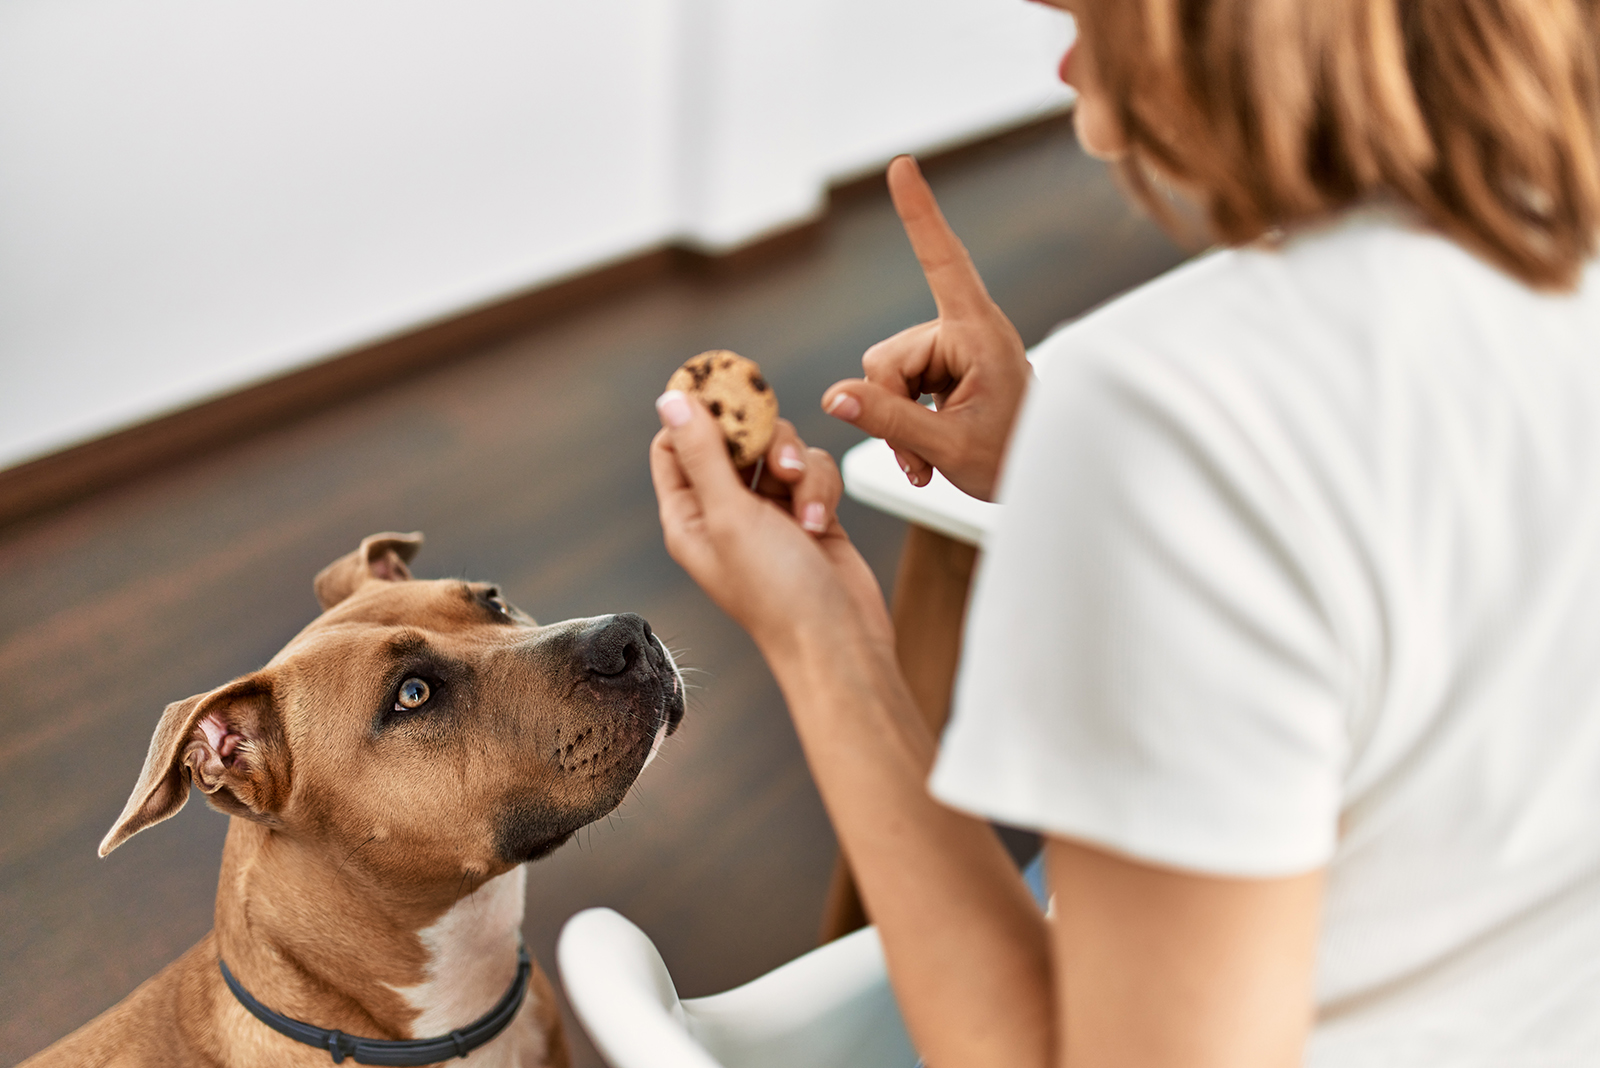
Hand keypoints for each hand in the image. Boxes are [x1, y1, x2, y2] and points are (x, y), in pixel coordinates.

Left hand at [651, 391, 892, 652]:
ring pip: (780, 450)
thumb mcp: (730, 515)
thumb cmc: (777, 593)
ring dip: (798, 467)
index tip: (724, 388)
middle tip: (776, 456)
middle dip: (761, 440)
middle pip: (733, 438)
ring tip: (805, 506)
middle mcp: (724, 511)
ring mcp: (769, 513)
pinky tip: (823, 522)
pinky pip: (813, 472)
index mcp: (689, 515)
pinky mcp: (810, 514)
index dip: (696, 414)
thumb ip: (703, 453)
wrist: (839, 640)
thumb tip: (671, 400)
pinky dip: (822, 488)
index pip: (674, 446)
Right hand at [822, 155, 1030, 501]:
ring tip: (931, 454)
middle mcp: (962, 331)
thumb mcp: (949, 445)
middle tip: (925, 453)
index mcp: (980, 333)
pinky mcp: (939, 368)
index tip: (903, 166)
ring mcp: (949, 349)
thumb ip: (889, 419)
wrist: (1041, 477)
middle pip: (887, 358)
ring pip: (884, 375)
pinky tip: (927, 449)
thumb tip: (834, 397)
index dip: (920, 214)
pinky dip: (901, 423)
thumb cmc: (1014, 458)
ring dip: (897, 421)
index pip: (943, 263)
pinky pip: (892, 387)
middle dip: (892, 408)